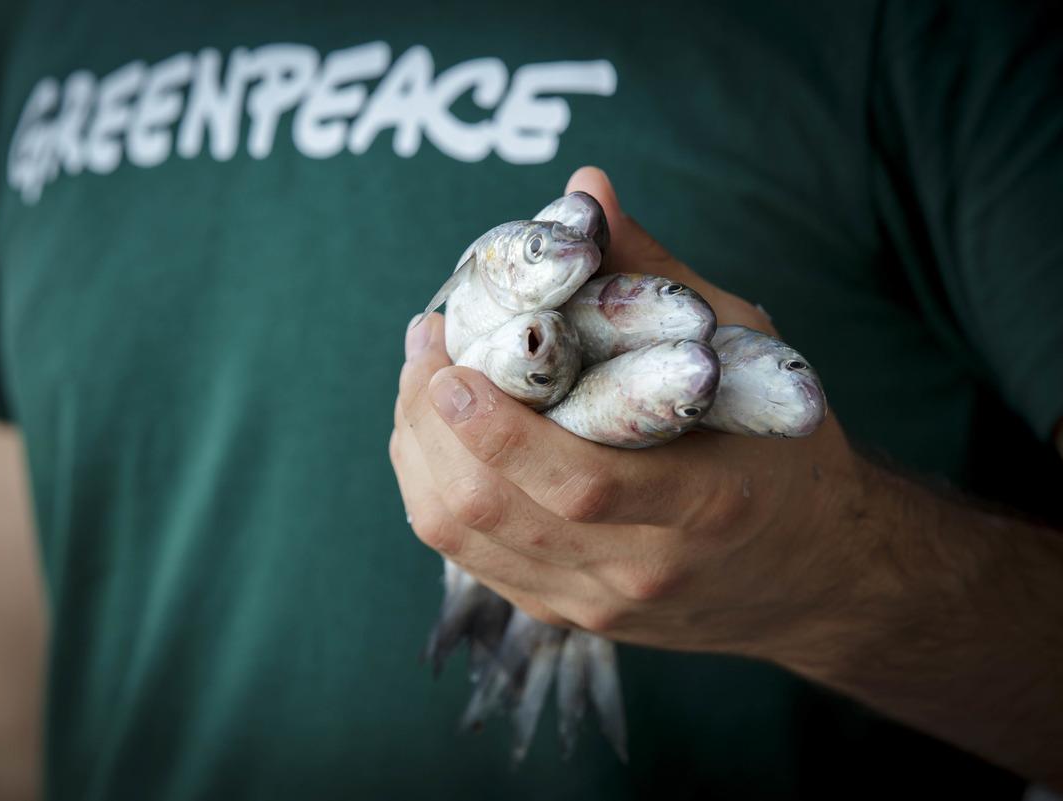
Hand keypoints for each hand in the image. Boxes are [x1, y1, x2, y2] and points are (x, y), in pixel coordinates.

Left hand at [390, 167, 863, 658]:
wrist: (817, 574)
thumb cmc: (785, 451)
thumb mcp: (745, 355)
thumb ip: (653, 277)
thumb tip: (583, 189)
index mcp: (702, 505)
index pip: (577, 485)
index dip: (498, 430)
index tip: (449, 365)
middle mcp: (641, 569)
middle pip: (495, 511)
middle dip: (431, 423)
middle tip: (425, 347)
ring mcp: (595, 600)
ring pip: (464, 538)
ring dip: (418, 453)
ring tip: (420, 380)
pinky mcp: (563, 611)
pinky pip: (469, 557)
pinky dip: (434, 490)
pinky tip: (434, 436)